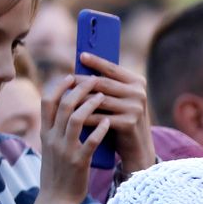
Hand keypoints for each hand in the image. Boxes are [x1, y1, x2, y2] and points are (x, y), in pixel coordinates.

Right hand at [34, 75, 108, 203]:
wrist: (56, 200)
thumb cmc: (58, 172)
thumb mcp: (51, 148)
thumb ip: (57, 130)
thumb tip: (68, 110)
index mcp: (45, 134)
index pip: (47, 102)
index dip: (58, 86)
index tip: (71, 76)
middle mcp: (52, 139)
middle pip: (62, 105)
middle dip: (78, 89)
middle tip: (93, 79)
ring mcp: (64, 150)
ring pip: (74, 119)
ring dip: (90, 104)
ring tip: (102, 96)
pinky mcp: (78, 162)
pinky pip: (89, 142)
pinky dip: (99, 130)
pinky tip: (108, 122)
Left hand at [75, 52, 155, 172]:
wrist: (138, 147)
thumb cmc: (124, 119)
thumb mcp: (121, 99)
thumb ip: (109, 86)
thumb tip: (84, 67)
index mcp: (138, 82)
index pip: (112, 68)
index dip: (97, 61)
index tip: (82, 55)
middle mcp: (138, 93)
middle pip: (102, 83)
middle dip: (81, 81)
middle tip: (66, 80)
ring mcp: (134, 108)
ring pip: (98, 100)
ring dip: (79, 99)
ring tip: (64, 98)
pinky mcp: (128, 123)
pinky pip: (99, 117)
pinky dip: (83, 117)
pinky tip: (70, 116)